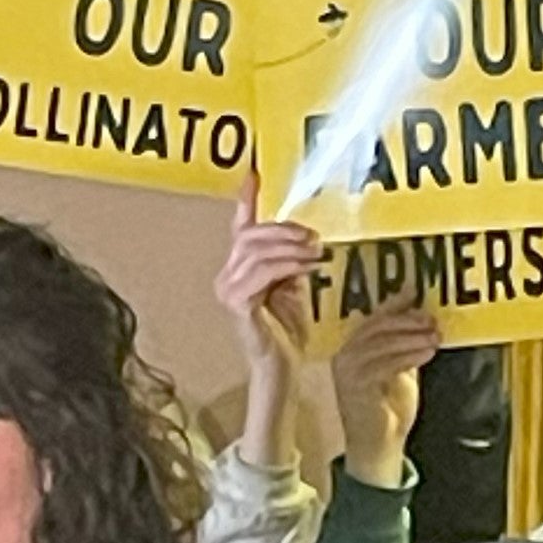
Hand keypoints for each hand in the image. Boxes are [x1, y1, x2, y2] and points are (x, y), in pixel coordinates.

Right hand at [215, 189, 320, 472]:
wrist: (283, 369)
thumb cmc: (287, 332)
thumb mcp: (293, 285)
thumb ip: (290, 259)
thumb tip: (302, 237)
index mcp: (239, 269)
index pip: (241, 227)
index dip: (247, 199)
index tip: (253, 173)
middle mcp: (227, 277)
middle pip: (251, 235)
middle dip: (285, 230)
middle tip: (313, 236)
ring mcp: (228, 290)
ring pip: (255, 249)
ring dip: (289, 246)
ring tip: (314, 251)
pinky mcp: (237, 304)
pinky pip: (260, 272)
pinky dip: (286, 264)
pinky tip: (307, 265)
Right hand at [329, 298, 441, 486]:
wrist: (378, 448)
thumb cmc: (388, 410)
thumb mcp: (400, 368)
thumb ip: (404, 343)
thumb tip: (419, 314)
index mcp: (352, 349)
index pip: (373, 318)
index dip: (395, 304)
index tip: (417, 293)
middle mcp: (344, 356)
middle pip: (376, 326)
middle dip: (407, 320)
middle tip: (432, 321)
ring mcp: (346, 371)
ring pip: (381, 342)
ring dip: (412, 337)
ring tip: (434, 337)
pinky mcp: (355, 386)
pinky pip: (384, 362)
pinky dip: (408, 355)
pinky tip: (427, 353)